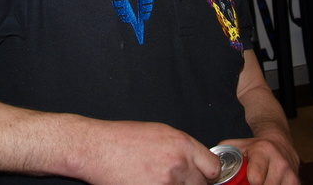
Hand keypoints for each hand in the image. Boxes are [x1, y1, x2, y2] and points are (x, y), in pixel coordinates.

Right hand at [75, 120, 221, 184]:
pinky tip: (150, 184)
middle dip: (193, 183)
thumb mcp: (162, 133)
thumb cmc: (124, 138)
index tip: (203, 176)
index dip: (208, 174)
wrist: (98, 148)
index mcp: (183, 145)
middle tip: (178, 180)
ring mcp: (166, 183)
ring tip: (159, 180)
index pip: (213, 167)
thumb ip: (184, 149)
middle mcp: (178, 164)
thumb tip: (196, 162)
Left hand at [220, 136, 299, 184]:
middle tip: (244, 184)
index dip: (246, 184)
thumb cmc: (254, 147)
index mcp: (264, 151)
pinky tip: (266, 183)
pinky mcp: (297, 183)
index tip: (242, 183)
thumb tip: (208, 171)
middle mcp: (280, 163)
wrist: (280, 141)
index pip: (255, 178)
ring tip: (254, 183)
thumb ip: (221, 156)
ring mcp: (290, 175)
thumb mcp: (236, 146)